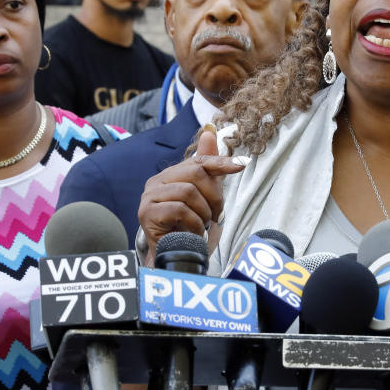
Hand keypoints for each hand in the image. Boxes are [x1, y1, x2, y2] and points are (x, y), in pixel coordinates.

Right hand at [137, 129, 246, 262]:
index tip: (243, 164)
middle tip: (215, 215)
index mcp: (171, 175)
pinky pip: (179, 209)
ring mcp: (149, 197)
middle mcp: (157, 181)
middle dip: (213, 196)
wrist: (176, 258)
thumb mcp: (206, 196)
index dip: (221, 162)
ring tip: (202, 226)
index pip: (199, 161)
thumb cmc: (190, 228)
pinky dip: (193, 223)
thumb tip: (210, 131)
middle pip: (195, 174)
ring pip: (188, 192)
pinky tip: (195, 232)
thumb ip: (208, 167)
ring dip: (203, 212)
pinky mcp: (147, 213)